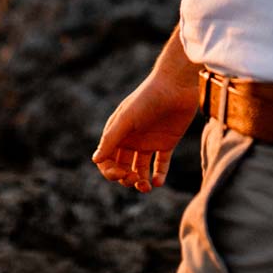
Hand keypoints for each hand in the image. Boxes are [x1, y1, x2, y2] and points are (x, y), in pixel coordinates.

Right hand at [92, 67, 199, 192]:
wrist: (176, 85)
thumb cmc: (148, 98)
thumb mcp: (127, 119)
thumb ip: (111, 139)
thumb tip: (95, 160)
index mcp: (118, 132)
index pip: (107, 159)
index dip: (110, 171)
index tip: (120, 174)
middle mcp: (131, 139)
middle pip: (122, 167)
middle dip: (125, 178)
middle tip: (134, 179)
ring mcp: (149, 141)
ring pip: (140, 169)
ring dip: (140, 182)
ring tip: (146, 187)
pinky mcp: (166, 143)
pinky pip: (160, 165)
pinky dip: (158, 176)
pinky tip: (158, 182)